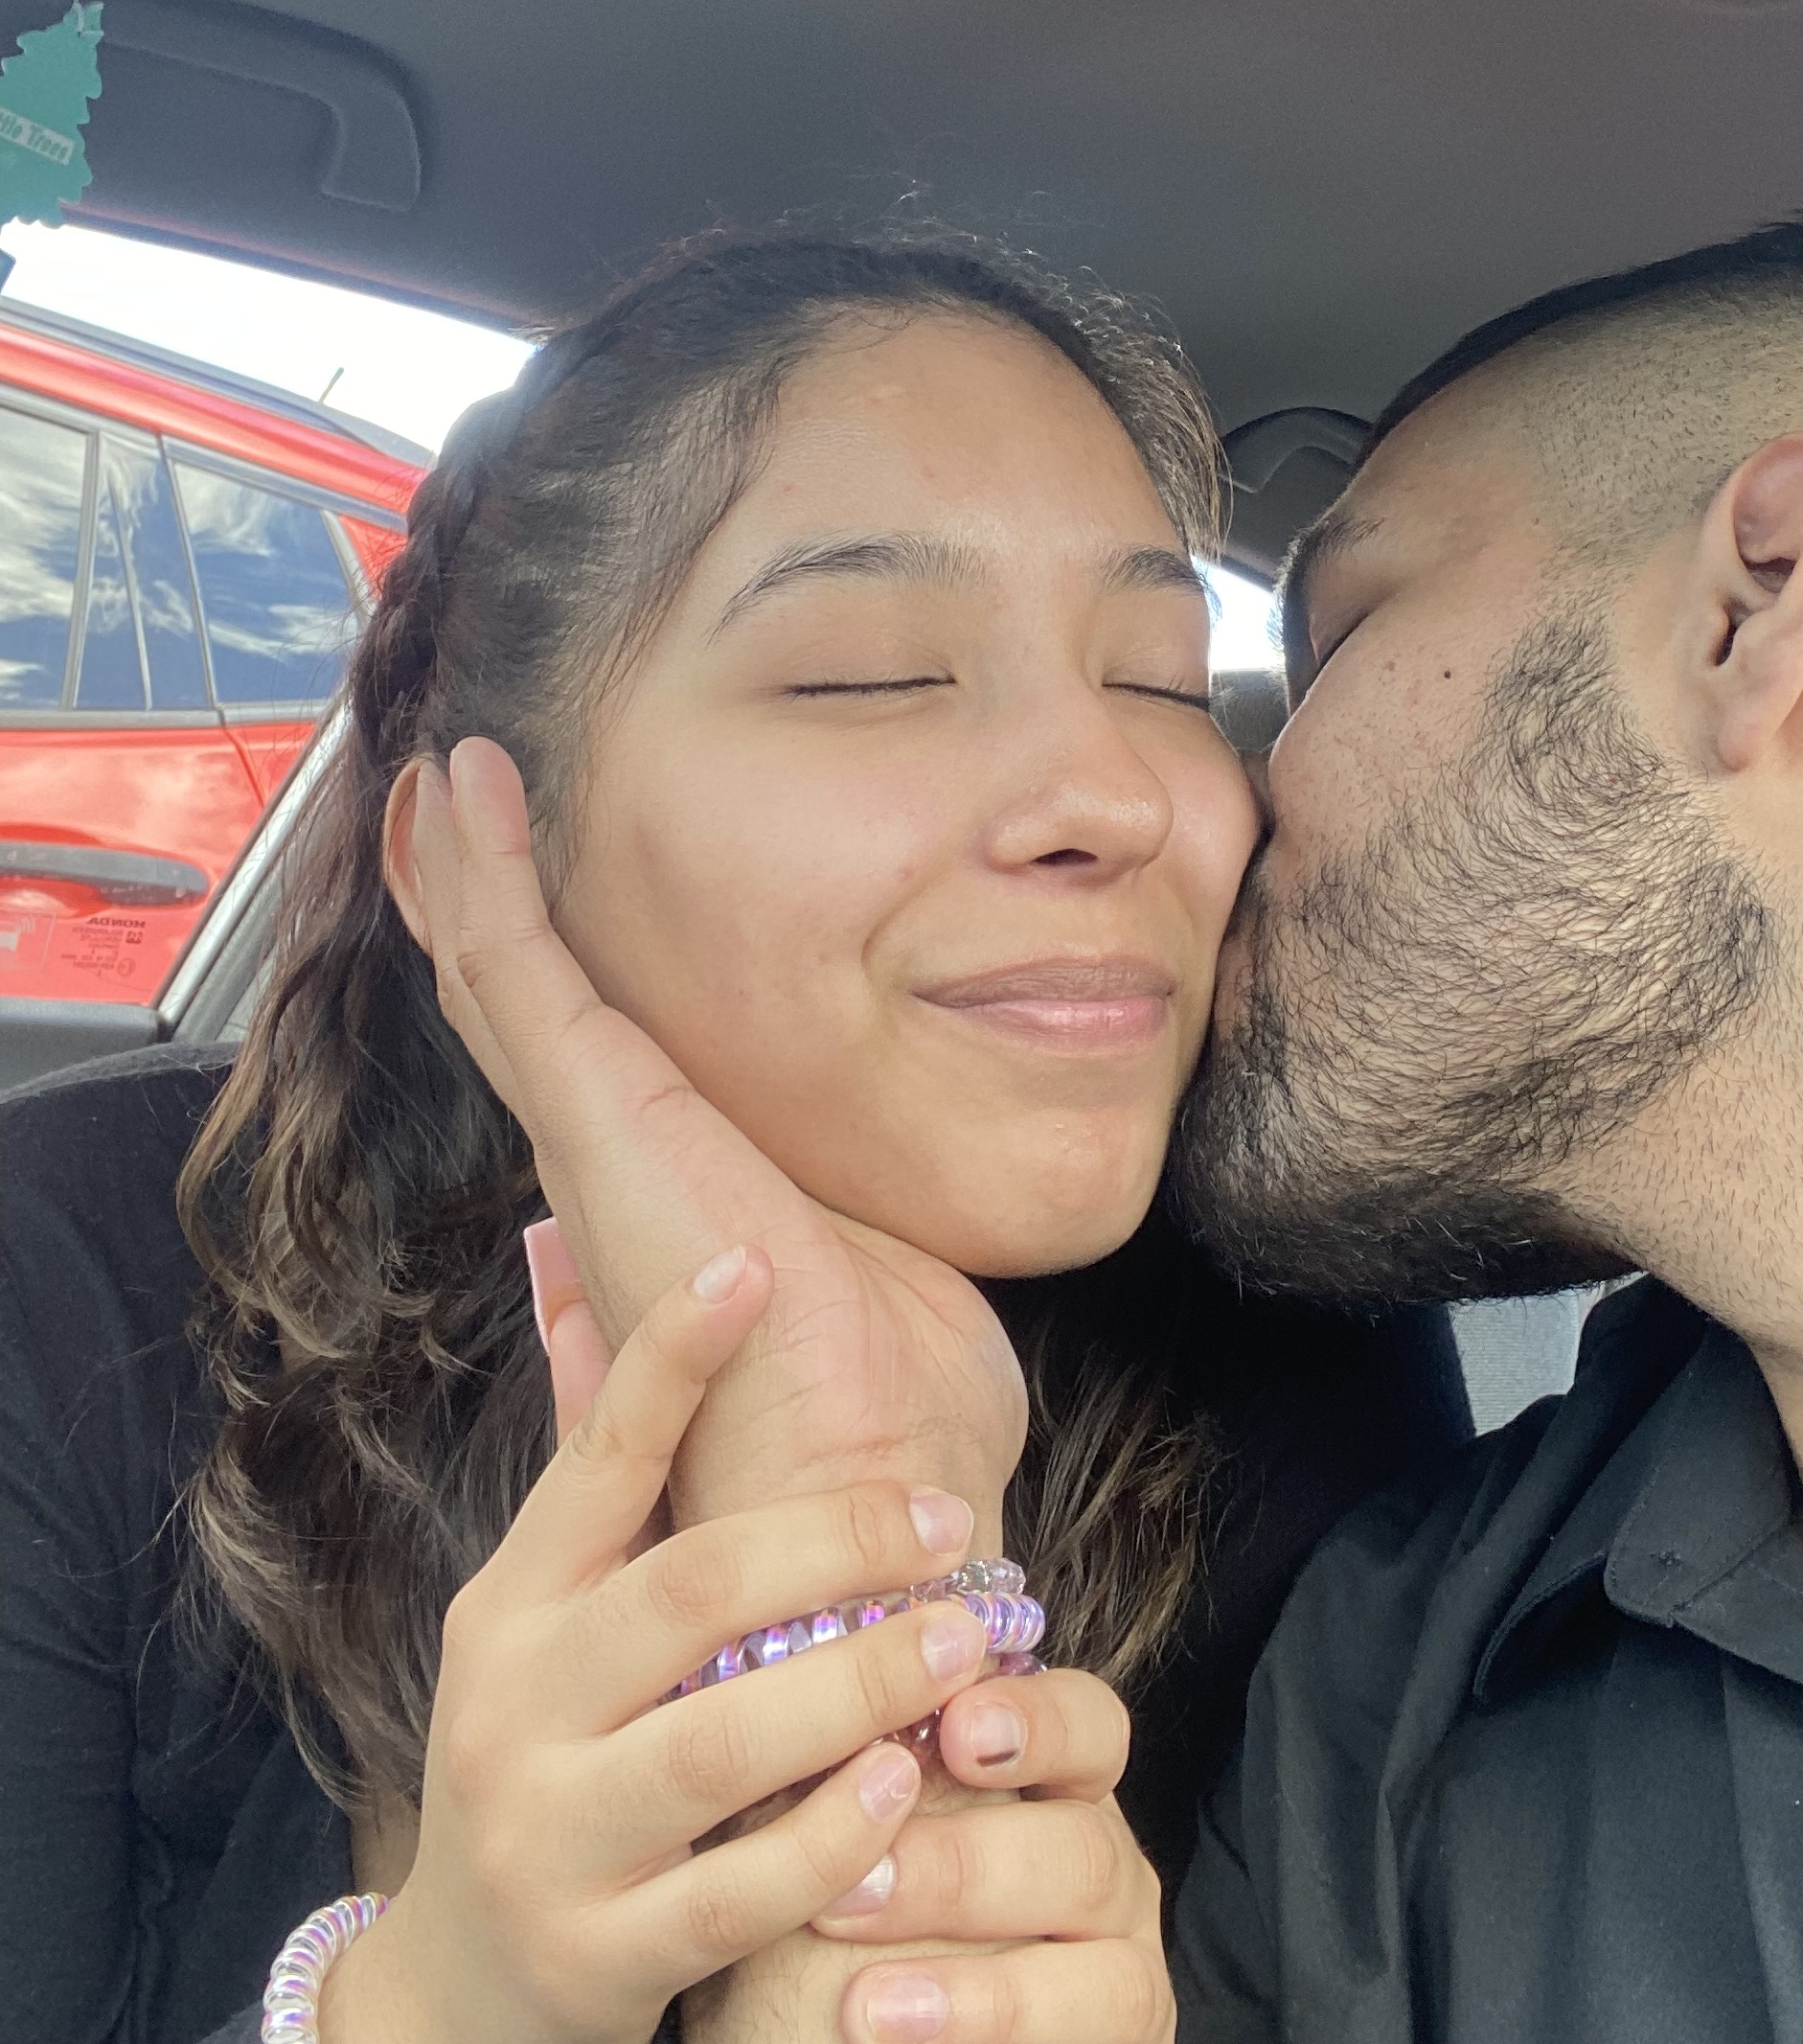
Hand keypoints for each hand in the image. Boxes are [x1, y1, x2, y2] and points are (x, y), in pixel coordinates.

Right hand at [409, 739, 1027, 1531]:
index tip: (521, 892)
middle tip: (446, 807)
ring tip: (448, 778)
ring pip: (499, 979)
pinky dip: (489, 874)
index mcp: (664, 1201)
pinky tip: (471, 795)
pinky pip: (517, 971)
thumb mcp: (873, 1280)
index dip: (544, 974)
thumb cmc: (891, 1416)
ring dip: (469, 870)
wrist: (868, 1489)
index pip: (581, 1064)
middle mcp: (606, 1172)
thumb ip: (829, 1243)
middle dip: (475, 906)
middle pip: (514, 1011)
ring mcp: (591, 1143)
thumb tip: (801, 1234)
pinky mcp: (596, 1117)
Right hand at [525, 1262, 1159, 2043]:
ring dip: (861, 1684)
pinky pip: (741, 1891)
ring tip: (965, 1640)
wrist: (456, 1992)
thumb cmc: (545, 1756)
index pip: (595, 1457)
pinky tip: (909, 1782)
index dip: (668, 1356)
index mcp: (509, 1604)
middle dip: (836, 1543)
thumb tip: (564, 1253)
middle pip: (687, 1593)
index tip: (753, 1262)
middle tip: (956, 1519)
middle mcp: (512, 1707)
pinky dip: (835, 1834)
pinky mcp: (599, 1956)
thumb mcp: (542, 1617)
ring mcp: (548, 1837)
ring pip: (721, 1745)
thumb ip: (592, 1461)